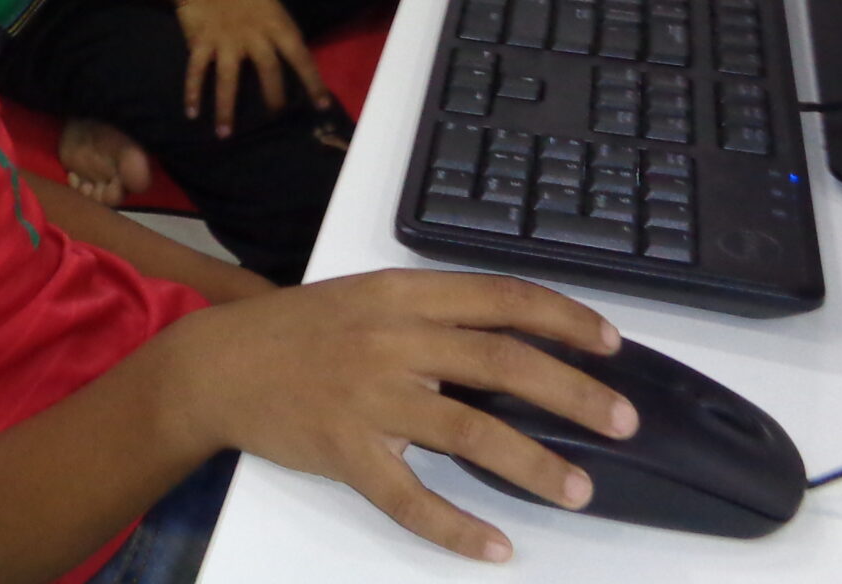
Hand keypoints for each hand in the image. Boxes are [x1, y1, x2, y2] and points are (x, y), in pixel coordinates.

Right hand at [170, 0, 329, 137]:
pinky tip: (192, 113)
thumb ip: (281, 34)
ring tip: (225, 135)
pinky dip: (192, 92)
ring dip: (226, 109)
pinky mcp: (201, 43)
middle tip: (275, 117)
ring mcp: (226, 41)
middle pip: (269, 72)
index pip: (301, 57)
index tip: (322, 106)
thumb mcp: (272, 8)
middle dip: (274, 98)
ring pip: (228, 80)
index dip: (313, 82)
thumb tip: (294, 62)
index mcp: (276, 26)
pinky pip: (197, 71)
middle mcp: (254, 37)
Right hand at [183, 269, 635, 562]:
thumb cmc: (299, 330)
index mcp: (402, 294)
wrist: (218, 364)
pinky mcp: (347, 452)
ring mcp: (369, 398)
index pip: (500, 298)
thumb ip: (430, 315)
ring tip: (580, 491)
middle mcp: (392, 340)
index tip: (611, 342)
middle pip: (501, 362)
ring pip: (469, 432)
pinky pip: (409, 497)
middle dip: (574, 392)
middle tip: (623, 422)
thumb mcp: (366, 299)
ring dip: (533, 464)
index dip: (563, 318)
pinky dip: (456, 528)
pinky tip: (494, 548)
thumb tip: (513, 341)